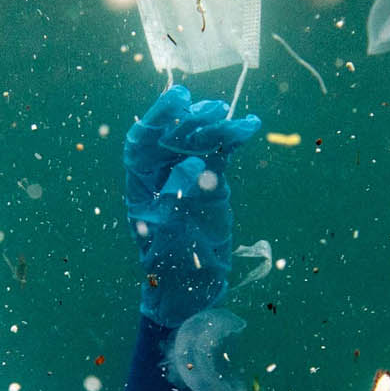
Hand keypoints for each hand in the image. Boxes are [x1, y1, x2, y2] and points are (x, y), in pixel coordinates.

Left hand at [124, 83, 264, 317]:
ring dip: (213, 125)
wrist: (190, 289)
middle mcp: (161, 175)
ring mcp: (186, 176)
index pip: (143, 141)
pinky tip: (248, 125)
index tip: (179, 101)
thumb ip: (179, 198)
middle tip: (212, 111)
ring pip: (198, 140)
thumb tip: (193, 164)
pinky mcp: (210, 182)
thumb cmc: (170, 266)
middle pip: (172, 136)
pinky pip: (220, 154)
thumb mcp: (169, 234)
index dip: (158, 118)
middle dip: (190, 120)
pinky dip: (233, 139)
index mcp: (140, 184)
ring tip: (230, 118)